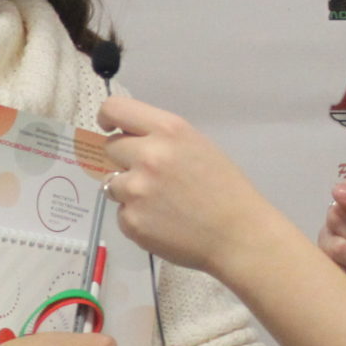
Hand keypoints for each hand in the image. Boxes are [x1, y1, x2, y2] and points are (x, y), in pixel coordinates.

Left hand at [95, 96, 276, 281]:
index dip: (107, 118)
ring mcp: (136, 190)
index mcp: (168, 130)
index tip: (108, 128)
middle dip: (124, 160)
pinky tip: (163, 222)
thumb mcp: (197, 146)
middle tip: (149, 175)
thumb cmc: (225, 190)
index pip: (116, 109)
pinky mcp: (131, 220)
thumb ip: (161, 139)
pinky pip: (121, 213)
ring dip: (128, 191)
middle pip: (111, 148)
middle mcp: (148, 155)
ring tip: (161, 203)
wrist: (238, 236)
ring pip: (111, 183)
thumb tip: (128, 139)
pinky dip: (136, 218)